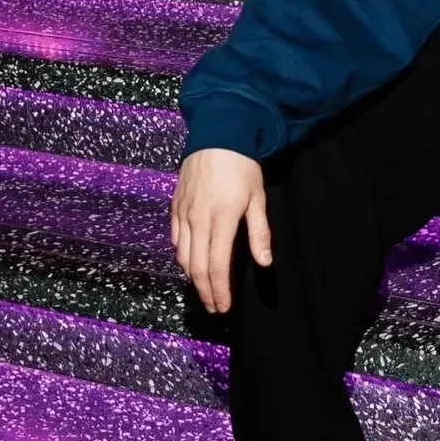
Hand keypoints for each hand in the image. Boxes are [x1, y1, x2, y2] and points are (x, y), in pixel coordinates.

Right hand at [170, 147, 269, 313]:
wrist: (217, 133)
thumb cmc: (242, 165)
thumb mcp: (257, 197)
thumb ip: (259, 232)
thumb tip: (264, 263)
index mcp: (221, 219)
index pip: (216, 266)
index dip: (219, 290)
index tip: (224, 307)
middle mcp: (198, 219)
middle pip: (195, 267)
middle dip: (204, 291)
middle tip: (213, 307)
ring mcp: (183, 213)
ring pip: (182, 256)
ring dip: (191, 278)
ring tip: (203, 290)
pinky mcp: (175, 205)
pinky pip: (175, 238)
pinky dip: (181, 256)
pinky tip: (190, 263)